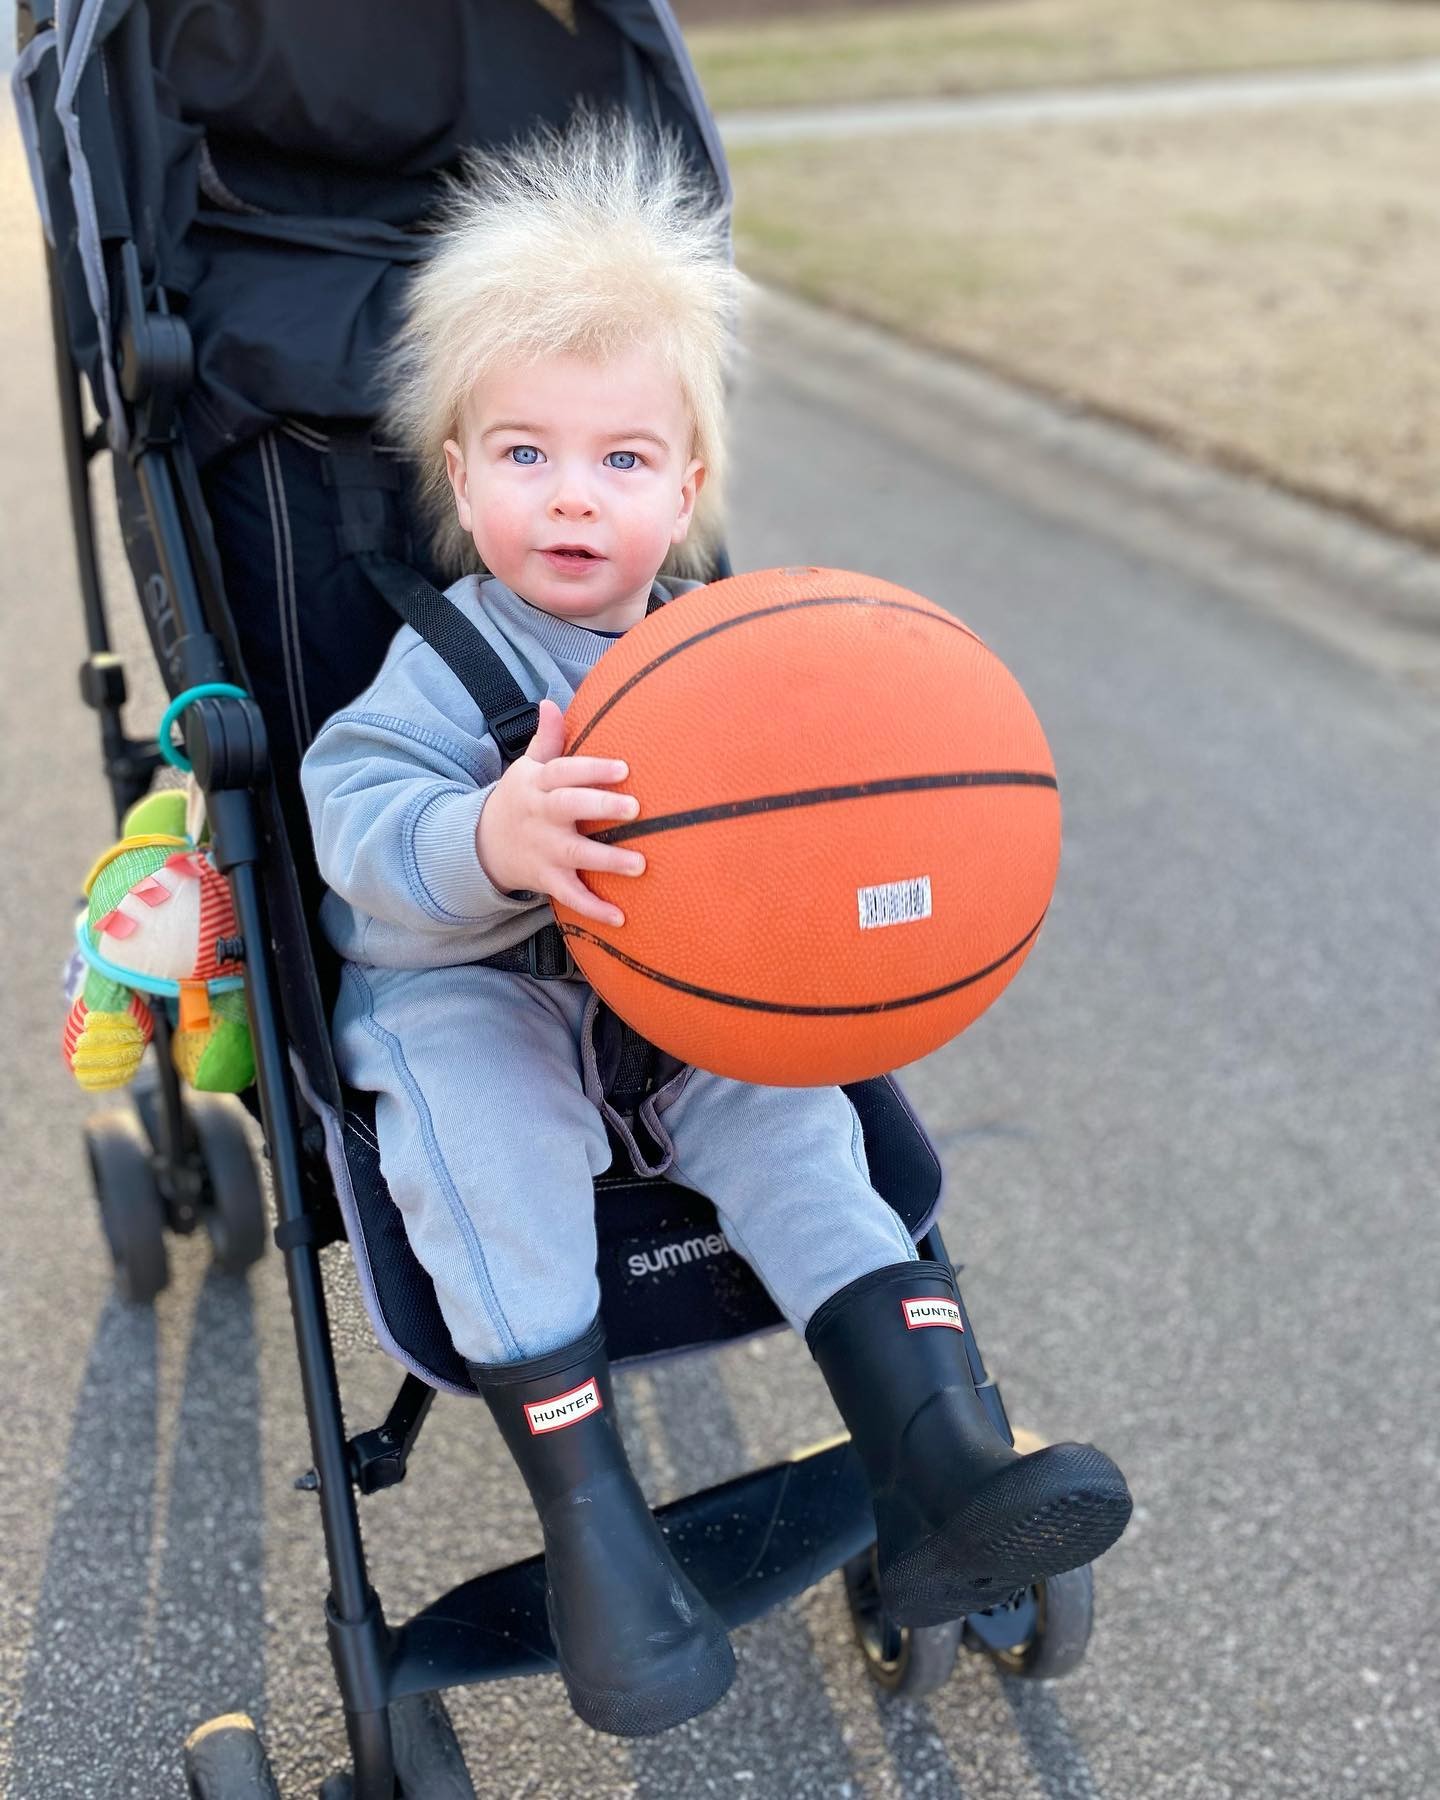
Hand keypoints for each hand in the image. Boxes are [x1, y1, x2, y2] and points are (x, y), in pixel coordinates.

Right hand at [475, 698, 643, 927]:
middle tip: (635, 808)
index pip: (565, 772)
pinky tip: (621, 917)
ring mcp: (543, 850)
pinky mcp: (546, 880)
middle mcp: (541, 816)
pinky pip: (570, 896)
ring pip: (574, 855)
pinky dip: (594, 909)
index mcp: (539, 784)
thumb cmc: (520, 799)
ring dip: (607, 861)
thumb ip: (547, 739)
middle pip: (569, 808)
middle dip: (600, 806)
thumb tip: (550, 703)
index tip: (625, 768)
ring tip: (640, 865)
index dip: (593, 769)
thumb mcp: (527, 768)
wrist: (482, 846)